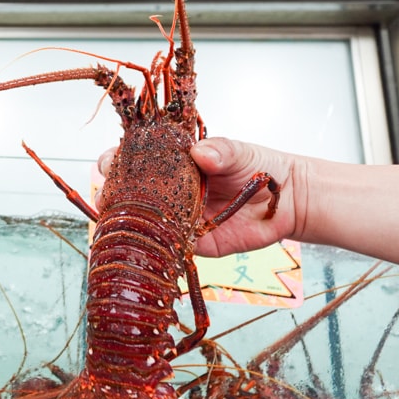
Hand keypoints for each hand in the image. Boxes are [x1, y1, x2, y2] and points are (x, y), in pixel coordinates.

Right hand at [94, 137, 303, 257]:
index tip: (111, 162)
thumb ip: (220, 151)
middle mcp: (167, 189)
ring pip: (140, 221)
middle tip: (111, 195)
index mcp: (172, 161)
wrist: (287, 201)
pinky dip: (154, 247)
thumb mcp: (240, 152)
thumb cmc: (260, 167)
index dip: (115, 159)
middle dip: (112, 193)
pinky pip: (166, 246)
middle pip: (127, 191)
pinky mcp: (189, 242)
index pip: (133, 158)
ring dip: (127, 223)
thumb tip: (200, 152)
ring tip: (121, 221)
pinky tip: (146, 244)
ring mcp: (175, 216)